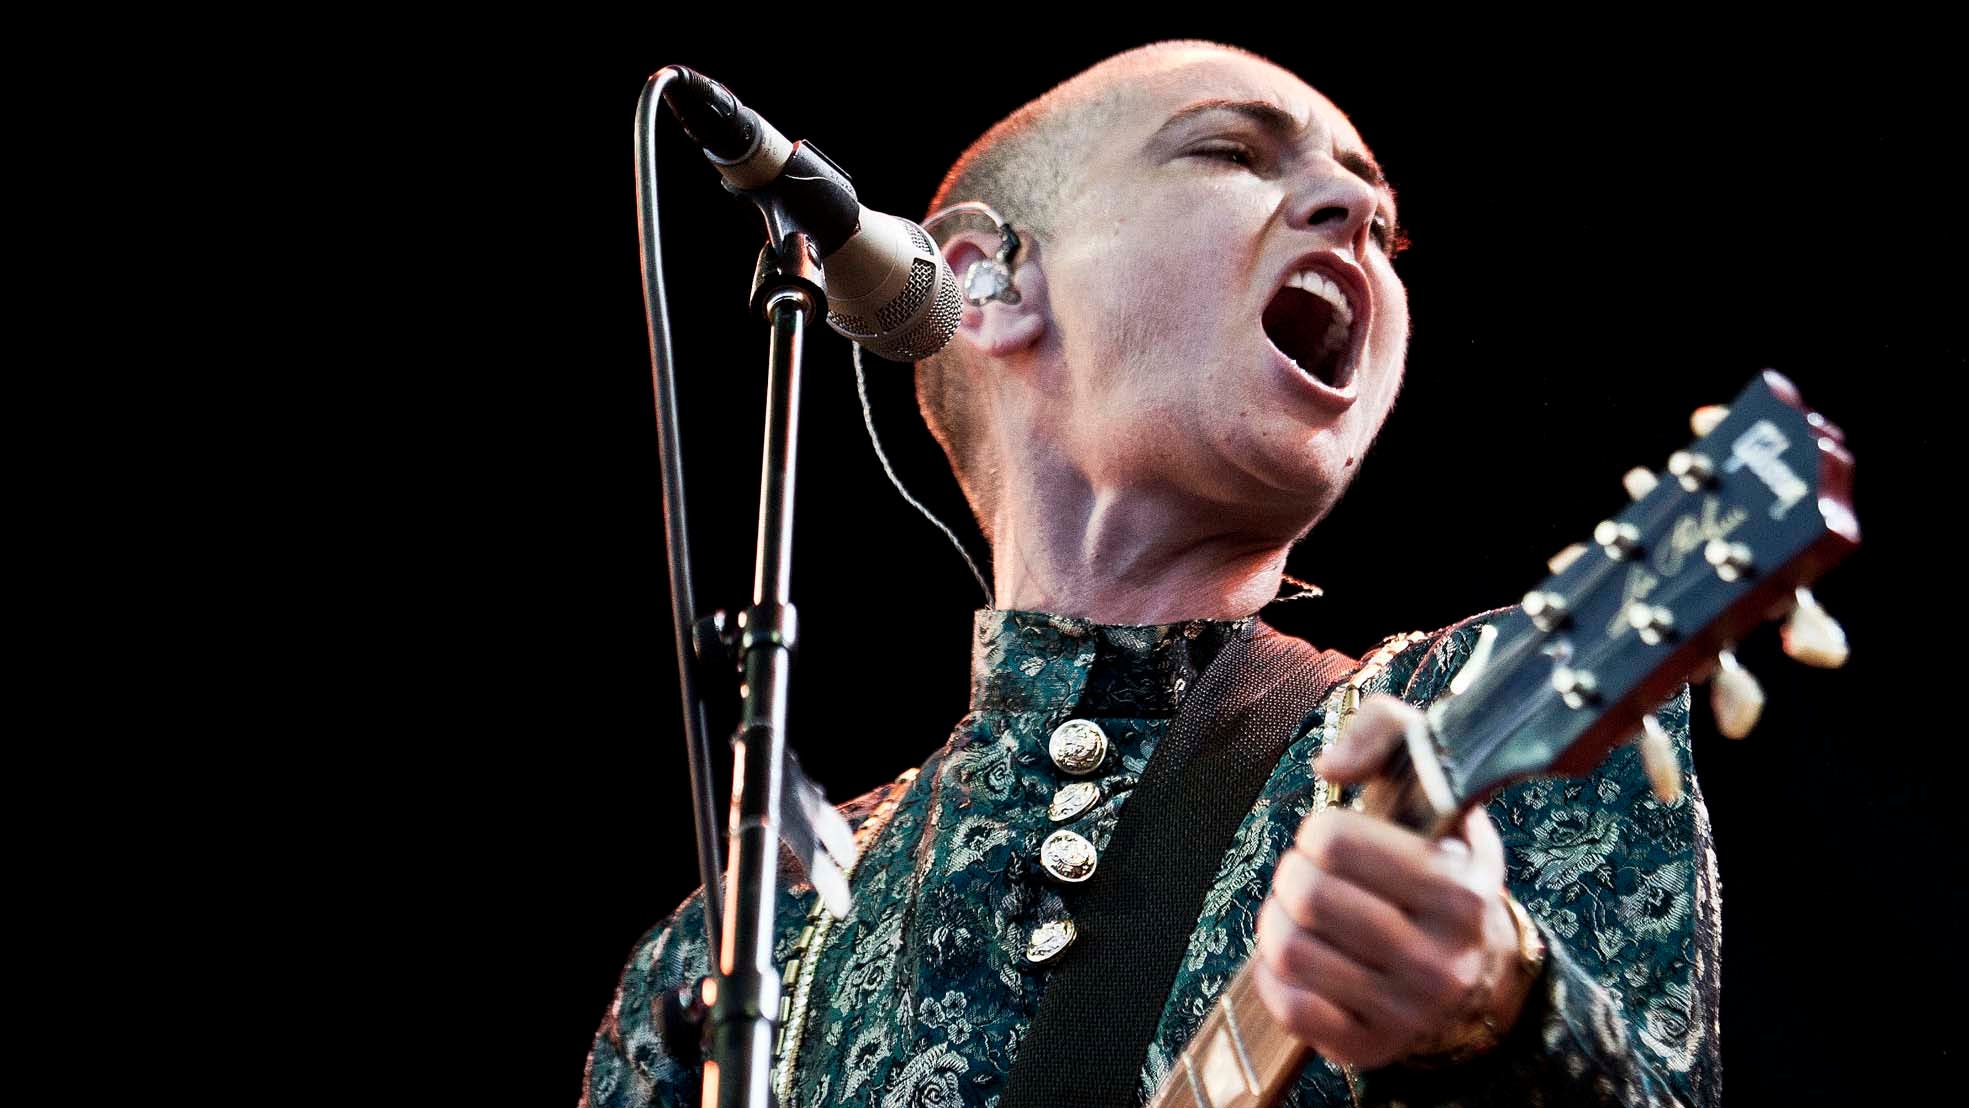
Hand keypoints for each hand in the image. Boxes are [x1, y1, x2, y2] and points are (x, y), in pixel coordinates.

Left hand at [1251, 694, 1534, 1068]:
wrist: (1478, 962)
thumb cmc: (1436, 856)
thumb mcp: (1432, 777)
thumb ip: (1384, 729)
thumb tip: (1329, 767)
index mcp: (1459, 888)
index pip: (1336, 842)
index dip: (1319, 831)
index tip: (1333, 838)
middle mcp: (1442, 958)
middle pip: (1306, 896)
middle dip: (1293, 875)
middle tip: (1310, 875)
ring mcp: (1409, 1011)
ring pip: (1289, 951)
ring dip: (1277, 921)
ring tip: (1301, 912)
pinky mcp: (1372, 1046)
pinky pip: (1289, 1007)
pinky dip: (1275, 975)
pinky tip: (1301, 956)